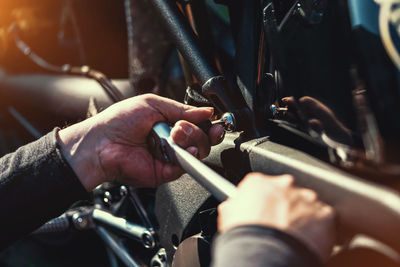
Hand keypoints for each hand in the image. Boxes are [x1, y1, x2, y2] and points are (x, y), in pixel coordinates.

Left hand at [57, 94, 223, 190]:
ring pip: (198, 151)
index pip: (198, 125)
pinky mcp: (166, 172)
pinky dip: (188, 155)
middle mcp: (172, 141)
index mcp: (170, 124)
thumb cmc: (119, 121)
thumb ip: (181, 109)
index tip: (213, 121)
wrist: (102, 143)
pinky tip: (181, 147)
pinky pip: (186, 166)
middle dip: (199, 130)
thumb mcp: (153, 104)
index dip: (208, 124)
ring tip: (174, 134)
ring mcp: (170, 157)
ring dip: (192, 139)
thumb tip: (206, 111)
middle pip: (203, 139)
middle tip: (181, 126)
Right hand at [217, 173, 334, 261]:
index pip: (262, 186)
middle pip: (286, 192)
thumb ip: (236, 203)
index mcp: (258, 182)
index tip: (264, 211)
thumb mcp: (228, 214)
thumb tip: (235, 206)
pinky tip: (308, 241)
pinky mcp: (325, 214)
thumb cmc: (245, 235)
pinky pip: (325, 220)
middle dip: (284, 206)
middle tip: (279, 225)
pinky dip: (320, 230)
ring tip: (294, 237)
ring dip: (303, 217)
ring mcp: (306, 198)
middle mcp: (284, 184)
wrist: (265, 254)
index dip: (263, 201)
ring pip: (307, 205)